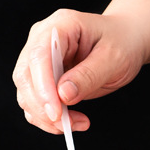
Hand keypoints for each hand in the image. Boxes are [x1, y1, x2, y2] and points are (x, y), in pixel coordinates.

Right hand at [12, 9, 147, 133]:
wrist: (125, 41)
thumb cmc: (121, 43)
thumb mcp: (113, 58)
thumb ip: (88, 75)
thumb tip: (63, 95)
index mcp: (60, 25)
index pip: (39, 55)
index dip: (43, 86)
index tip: (56, 112)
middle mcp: (42, 39)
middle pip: (25, 76)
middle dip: (43, 106)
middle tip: (67, 124)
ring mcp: (38, 58)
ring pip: (26, 93)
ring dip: (46, 116)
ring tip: (78, 123)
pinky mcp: (41, 77)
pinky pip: (34, 102)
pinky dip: (47, 119)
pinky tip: (71, 121)